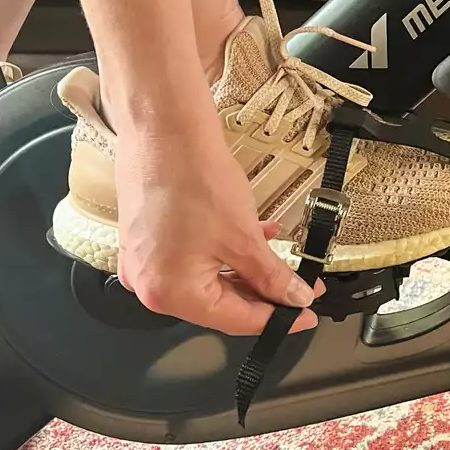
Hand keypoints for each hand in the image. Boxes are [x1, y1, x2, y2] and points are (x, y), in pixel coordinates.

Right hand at [112, 117, 320, 336]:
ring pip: (208, 280)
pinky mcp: (148, 240)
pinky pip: (193, 259)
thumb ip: (271, 276)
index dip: (276, 319)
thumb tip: (293, 298)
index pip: (234, 320)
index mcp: (169, 293)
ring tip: (283, 263)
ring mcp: (145, 261)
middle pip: (219, 303)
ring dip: (247, 273)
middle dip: (264, 295)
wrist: (164, 130)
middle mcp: (149, 283)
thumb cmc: (192, 177)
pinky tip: (255, 239)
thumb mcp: (244, 238)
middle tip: (300, 290)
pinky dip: (226, 254)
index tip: (304, 316)